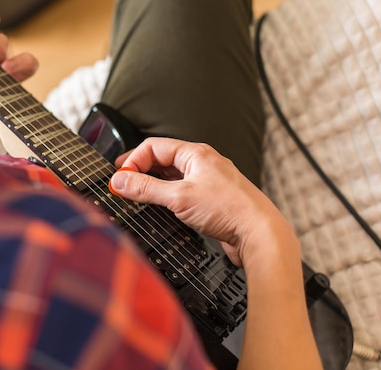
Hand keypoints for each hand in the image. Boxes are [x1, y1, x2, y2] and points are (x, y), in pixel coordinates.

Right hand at [108, 137, 296, 266]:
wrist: (260, 233)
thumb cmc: (230, 209)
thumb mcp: (179, 197)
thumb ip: (146, 189)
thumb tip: (121, 180)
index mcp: (195, 153)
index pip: (154, 147)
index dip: (133, 161)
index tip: (120, 179)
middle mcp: (202, 163)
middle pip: (162, 160)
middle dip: (140, 171)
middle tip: (123, 185)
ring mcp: (208, 181)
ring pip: (172, 177)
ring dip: (153, 185)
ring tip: (137, 197)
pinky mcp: (212, 200)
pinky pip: (182, 192)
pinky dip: (167, 197)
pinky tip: (161, 208)